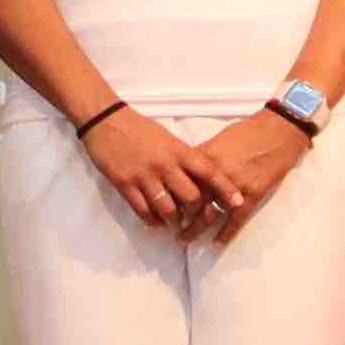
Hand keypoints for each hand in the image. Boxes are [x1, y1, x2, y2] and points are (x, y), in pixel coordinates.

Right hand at [82, 104, 221, 233]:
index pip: (209, 172)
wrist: (106, 121)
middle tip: (196, 218)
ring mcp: (144, 176)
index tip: (238, 202)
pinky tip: (156, 222)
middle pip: (190, 197)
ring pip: (167, 209)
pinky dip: (153, 221)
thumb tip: (200, 179)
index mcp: (178, 150)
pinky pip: (143, 211)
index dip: (226, 189)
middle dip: (196, 212)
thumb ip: (184, 158)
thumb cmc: (141, 129)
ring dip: (174, 221)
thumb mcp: (168, 139)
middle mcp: (164, 164)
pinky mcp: (125, 185)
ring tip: (175, 223)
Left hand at [177, 105, 313, 239]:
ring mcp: (234, 187)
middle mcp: (216, 174)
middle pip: (190, 202)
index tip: (160, 205)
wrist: (278, 131)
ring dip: (194, 230)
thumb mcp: (219, 139)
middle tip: (169, 227)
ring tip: (184, 239)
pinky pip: (235, 220)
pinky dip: (225, 234)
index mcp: (205, 158)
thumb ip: (202, 157)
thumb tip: (186, 170)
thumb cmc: (249, 131)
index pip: (179, 181)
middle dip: (176, 218)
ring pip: (209, 215)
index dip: (168, 196)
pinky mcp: (252, 195)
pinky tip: (216, 243)